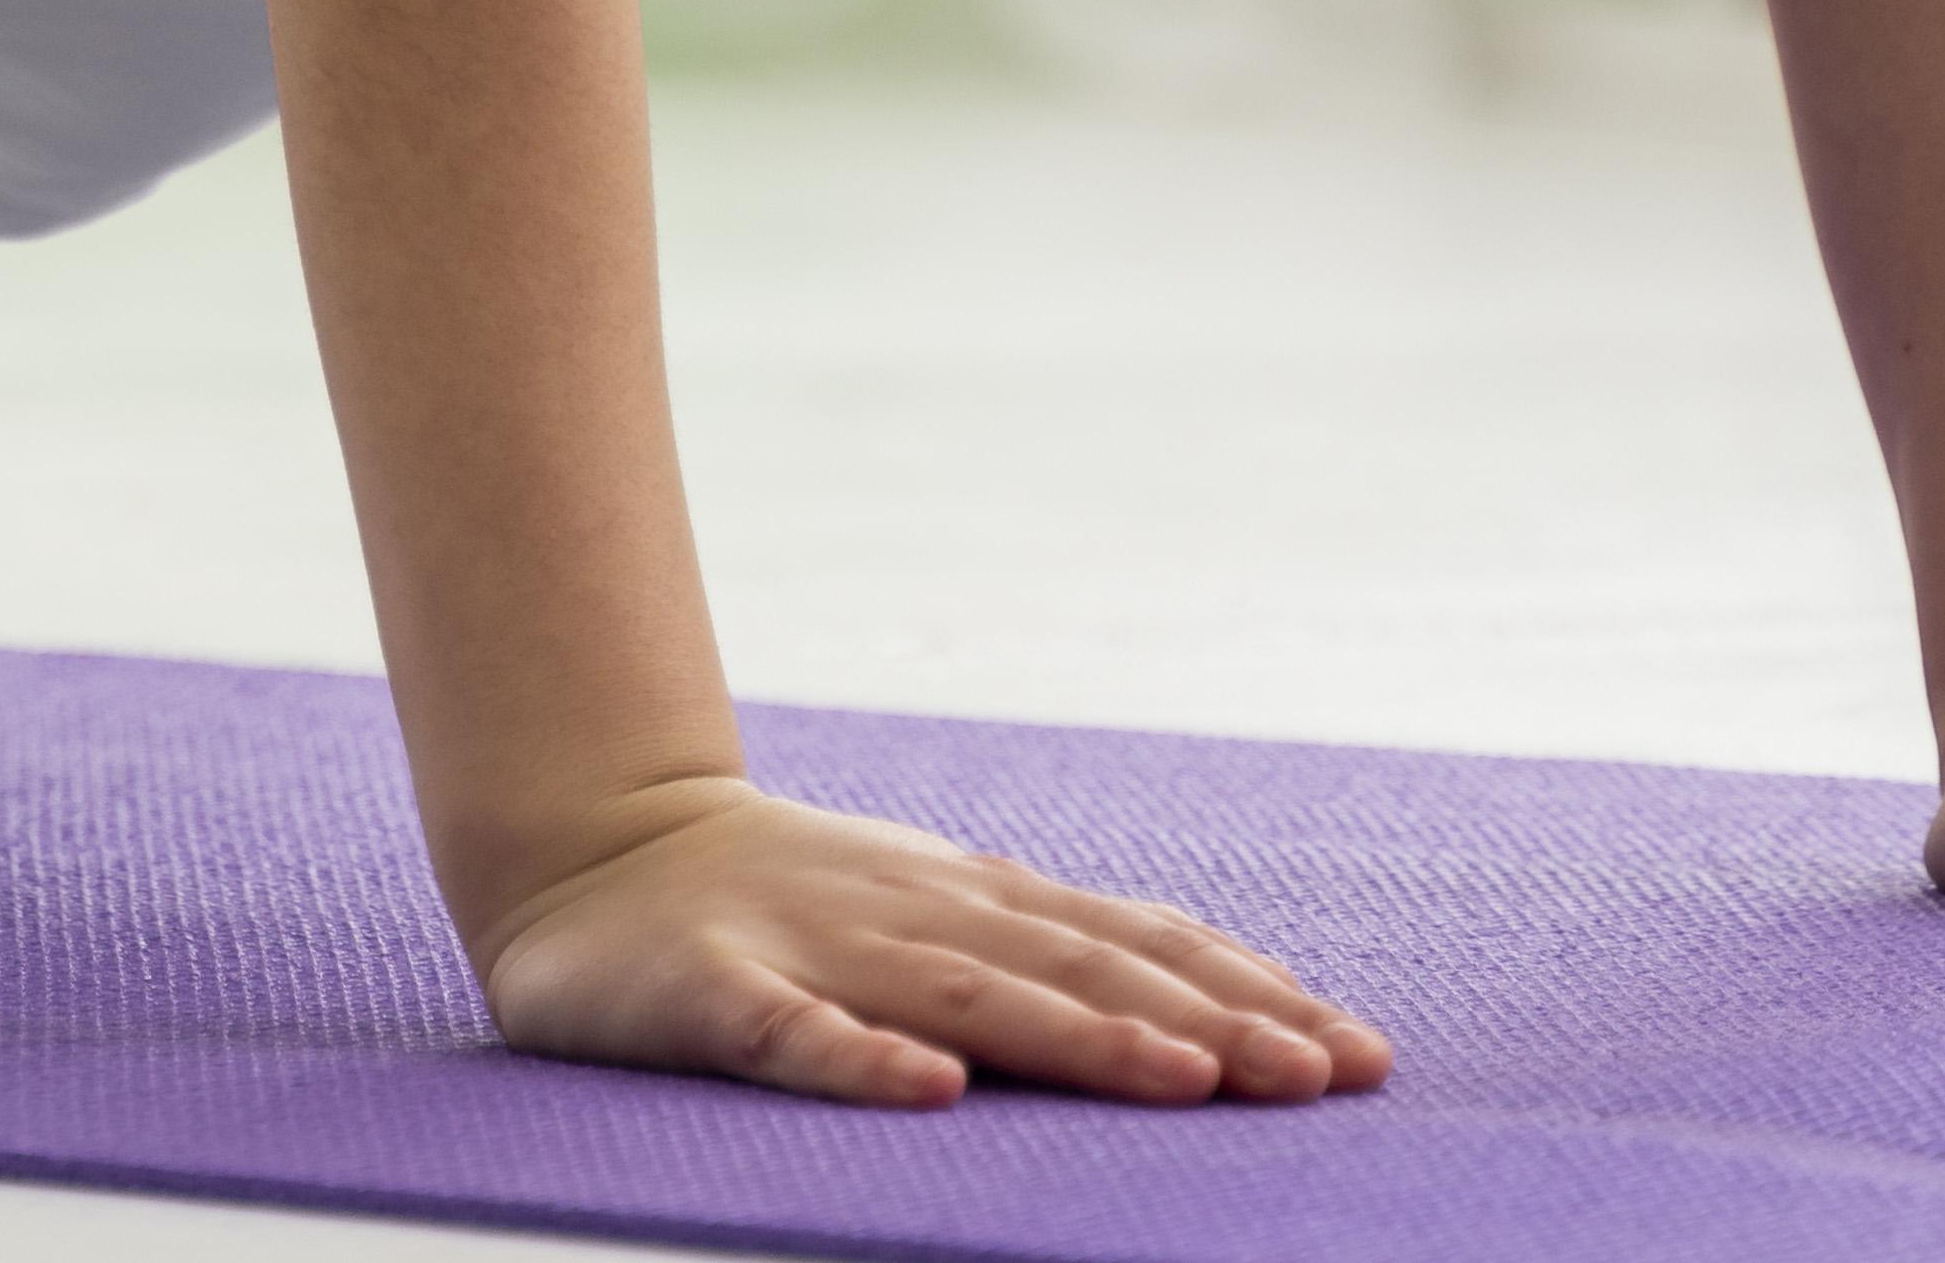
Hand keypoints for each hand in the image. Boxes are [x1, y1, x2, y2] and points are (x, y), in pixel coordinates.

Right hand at [467, 776, 1388, 1109]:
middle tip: (1316, 1077)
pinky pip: (790, 1033)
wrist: (590, 849)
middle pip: (1080, 969)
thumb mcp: (929, 910)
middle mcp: (917, 916)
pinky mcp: (714, 993)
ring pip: (967, 996)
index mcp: (971, 904)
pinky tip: (927, 1095)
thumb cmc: (781, 903)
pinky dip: (860, 1062)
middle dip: (1205, 1023)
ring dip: (1081, 1036)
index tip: (1354, 1054)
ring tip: (1179, 1079)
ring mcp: (817, 949)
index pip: (1132, 946)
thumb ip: (1048, 948)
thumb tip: (1210, 989)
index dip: (1245, 996)